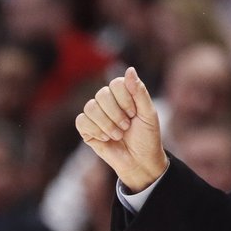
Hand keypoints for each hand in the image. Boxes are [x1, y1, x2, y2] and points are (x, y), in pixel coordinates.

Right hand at [75, 67, 167, 191]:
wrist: (140, 161)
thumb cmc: (147, 137)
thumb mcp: (148, 114)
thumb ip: (139, 92)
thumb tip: (129, 69)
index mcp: (124, 94)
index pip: (115, 83)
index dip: (124, 99)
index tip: (134, 113)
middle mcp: (108, 101)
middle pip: (101, 95)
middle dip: (116, 114)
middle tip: (127, 127)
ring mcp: (96, 115)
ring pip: (90, 107)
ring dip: (107, 124)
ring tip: (118, 135)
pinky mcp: (87, 129)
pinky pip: (82, 121)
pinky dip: (95, 130)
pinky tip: (106, 138)